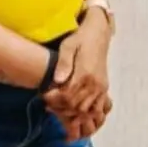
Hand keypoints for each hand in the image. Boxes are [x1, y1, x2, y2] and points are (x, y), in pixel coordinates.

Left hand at [43, 10, 112, 138]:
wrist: (98, 34)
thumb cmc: (80, 38)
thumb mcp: (68, 45)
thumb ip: (63, 63)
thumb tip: (57, 80)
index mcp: (85, 73)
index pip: (68, 96)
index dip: (54, 100)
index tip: (44, 96)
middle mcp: (95, 83)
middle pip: (76, 106)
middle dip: (60, 107)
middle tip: (48, 103)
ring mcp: (101, 87)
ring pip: (86, 110)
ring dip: (71, 112)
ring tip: (59, 106)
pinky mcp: (104, 88)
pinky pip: (97, 108)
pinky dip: (85, 112)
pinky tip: (73, 108)